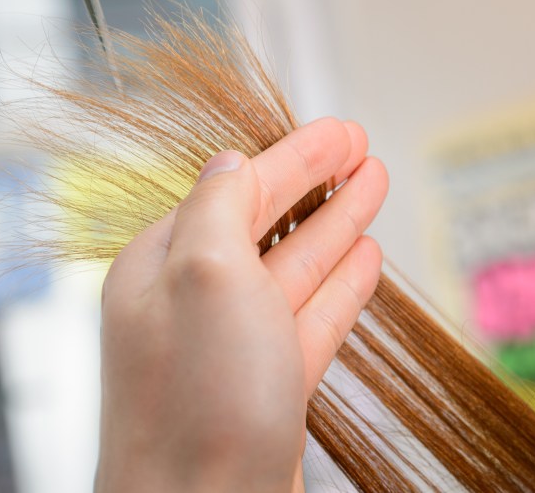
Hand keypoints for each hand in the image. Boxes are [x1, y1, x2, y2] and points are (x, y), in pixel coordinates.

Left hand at [94, 118, 386, 492]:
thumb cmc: (195, 402)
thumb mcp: (203, 273)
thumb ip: (218, 207)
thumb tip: (228, 162)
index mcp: (161, 265)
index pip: (234, 188)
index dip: (293, 155)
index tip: (343, 131)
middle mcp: (189, 302)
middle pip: (263, 223)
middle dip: (316, 184)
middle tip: (365, 150)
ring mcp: (228, 349)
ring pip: (291, 270)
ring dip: (334, 228)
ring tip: (373, 188)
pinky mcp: (263, 391)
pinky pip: (305, 321)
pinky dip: (338, 287)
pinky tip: (365, 260)